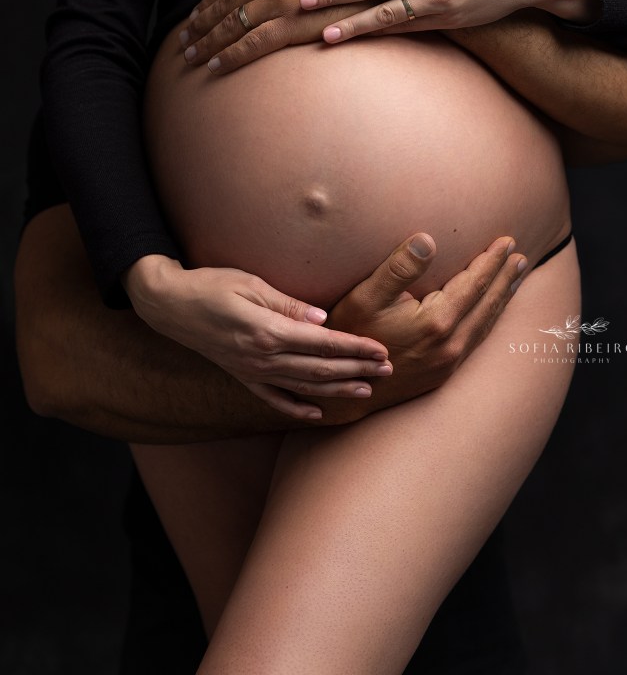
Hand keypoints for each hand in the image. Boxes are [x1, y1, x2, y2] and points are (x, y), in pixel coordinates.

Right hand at [122, 255, 393, 420]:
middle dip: (356, 370)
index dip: (354, 348)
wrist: (167, 305)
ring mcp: (250, 371)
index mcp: (266, 331)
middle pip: (319, 368)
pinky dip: (296, 407)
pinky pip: (273, 398)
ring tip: (366, 391)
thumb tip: (323, 318)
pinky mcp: (241, 376)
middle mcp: (261, 358)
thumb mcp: (249, 283)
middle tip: (388, 371)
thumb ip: (287, 304)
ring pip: (302, 387)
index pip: (322, 343)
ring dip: (336, 390)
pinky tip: (316, 413)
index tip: (381, 351)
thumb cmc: (210, 285)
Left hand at [178, 0, 407, 72]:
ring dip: (207, 43)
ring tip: (191, 56)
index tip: (196, 16)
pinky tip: (215, 66)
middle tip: (184, 40)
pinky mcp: (290, 25)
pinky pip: (251, 45)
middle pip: (224, 5)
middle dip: (200, 25)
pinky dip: (229, 56)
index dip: (210, 1)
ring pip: (230, 26)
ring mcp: (275, 0)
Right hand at [317, 232, 526, 421]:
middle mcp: (450, 345)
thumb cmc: (351, 337)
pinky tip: (489, 313)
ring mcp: (449, 362)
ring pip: (486, 324)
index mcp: (437, 322)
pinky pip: (477, 341)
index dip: (492, 261)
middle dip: (505, 278)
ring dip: (502, 299)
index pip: (474, 283)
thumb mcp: (365, 297)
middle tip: (521, 257)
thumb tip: (429, 240)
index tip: (507, 241)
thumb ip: (399, 268)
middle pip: (487, 304)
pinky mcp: (443, 374)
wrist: (342, 392)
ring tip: (514, 279)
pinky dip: (489, 321)